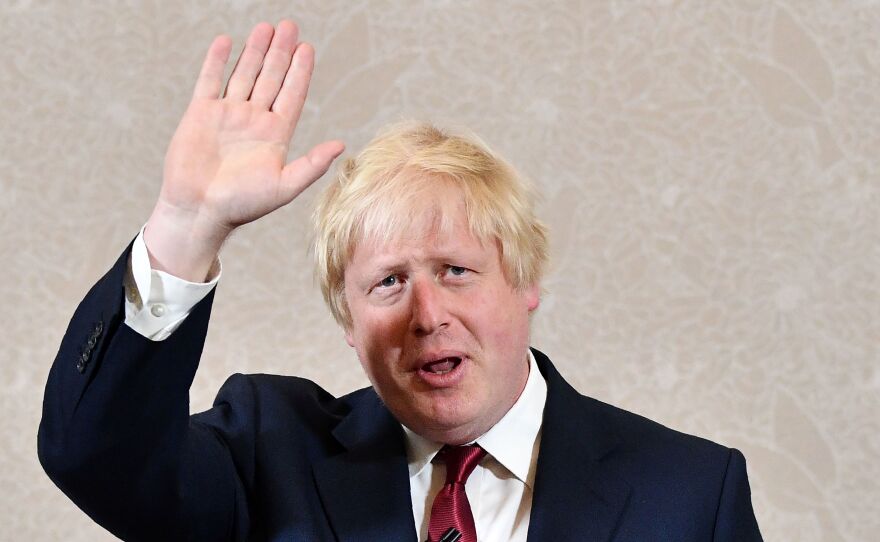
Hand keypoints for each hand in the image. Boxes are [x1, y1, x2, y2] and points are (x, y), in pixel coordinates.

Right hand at [145, 20, 343, 280]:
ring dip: (255, 51)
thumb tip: (341, 144)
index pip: (292, 94)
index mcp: (276, 135)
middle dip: (281, 52)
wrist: (199, 211)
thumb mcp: (284, 186)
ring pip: (244, 74)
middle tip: (289, 26)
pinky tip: (226, 42)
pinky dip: (217, 61)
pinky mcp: (201, 113)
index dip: (301, 72)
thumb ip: (312, 165)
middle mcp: (254, 120)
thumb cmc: (242, 206)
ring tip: (266, 28)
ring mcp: (228, 114)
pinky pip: (210, 80)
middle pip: (271, 78)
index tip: (308, 48)